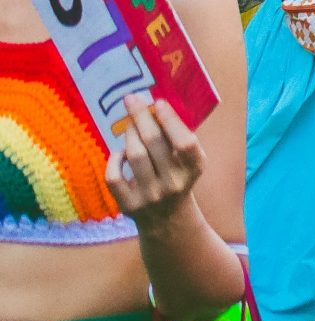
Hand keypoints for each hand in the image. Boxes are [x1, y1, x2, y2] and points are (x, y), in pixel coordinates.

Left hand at [104, 96, 204, 228]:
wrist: (167, 221)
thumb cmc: (177, 180)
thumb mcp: (187, 163)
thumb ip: (176, 139)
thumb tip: (154, 107)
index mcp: (194, 169)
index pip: (185, 143)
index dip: (171, 121)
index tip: (159, 102)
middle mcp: (173, 184)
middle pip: (154, 143)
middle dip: (141, 116)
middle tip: (131, 99)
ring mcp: (150, 196)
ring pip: (134, 156)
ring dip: (129, 134)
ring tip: (130, 126)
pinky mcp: (128, 206)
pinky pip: (114, 176)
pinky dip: (114, 159)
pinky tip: (120, 153)